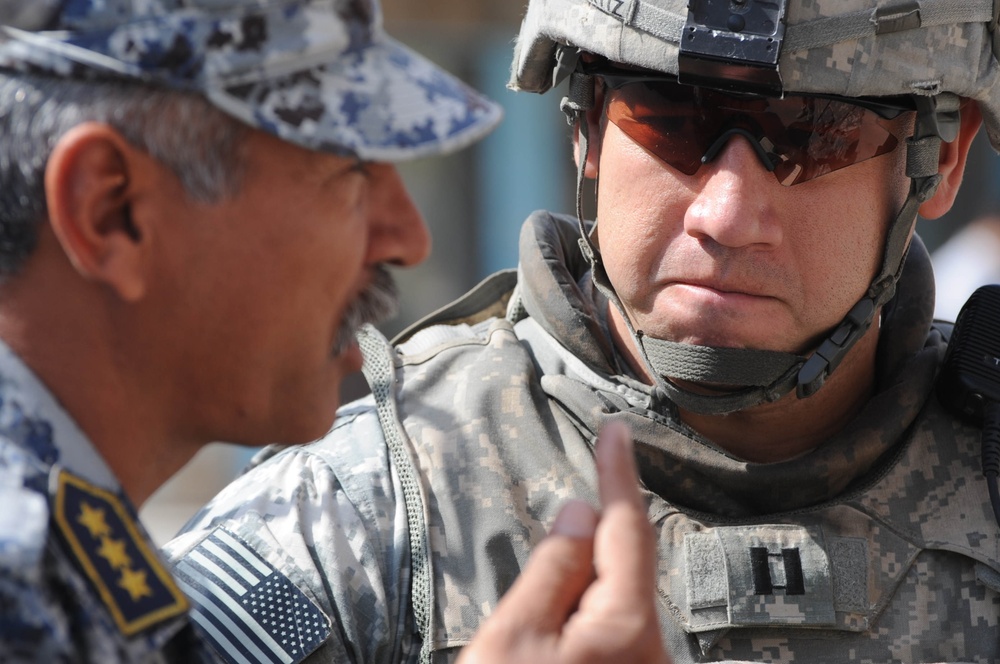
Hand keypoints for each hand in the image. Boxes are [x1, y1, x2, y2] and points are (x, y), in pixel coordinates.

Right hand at [457, 421, 669, 663]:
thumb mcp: (512, 637)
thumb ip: (552, 570)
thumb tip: (580, 512)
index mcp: (624, 628)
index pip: (627, 528)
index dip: (618, 474)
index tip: (617, 431)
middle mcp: (650, 650)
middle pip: (623, 564)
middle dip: (590, 536)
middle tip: (548, 538)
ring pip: (615, 597)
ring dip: (580, 581)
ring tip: (536, 609)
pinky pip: (611, 627)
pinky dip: (585, 609)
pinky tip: (552, 627)